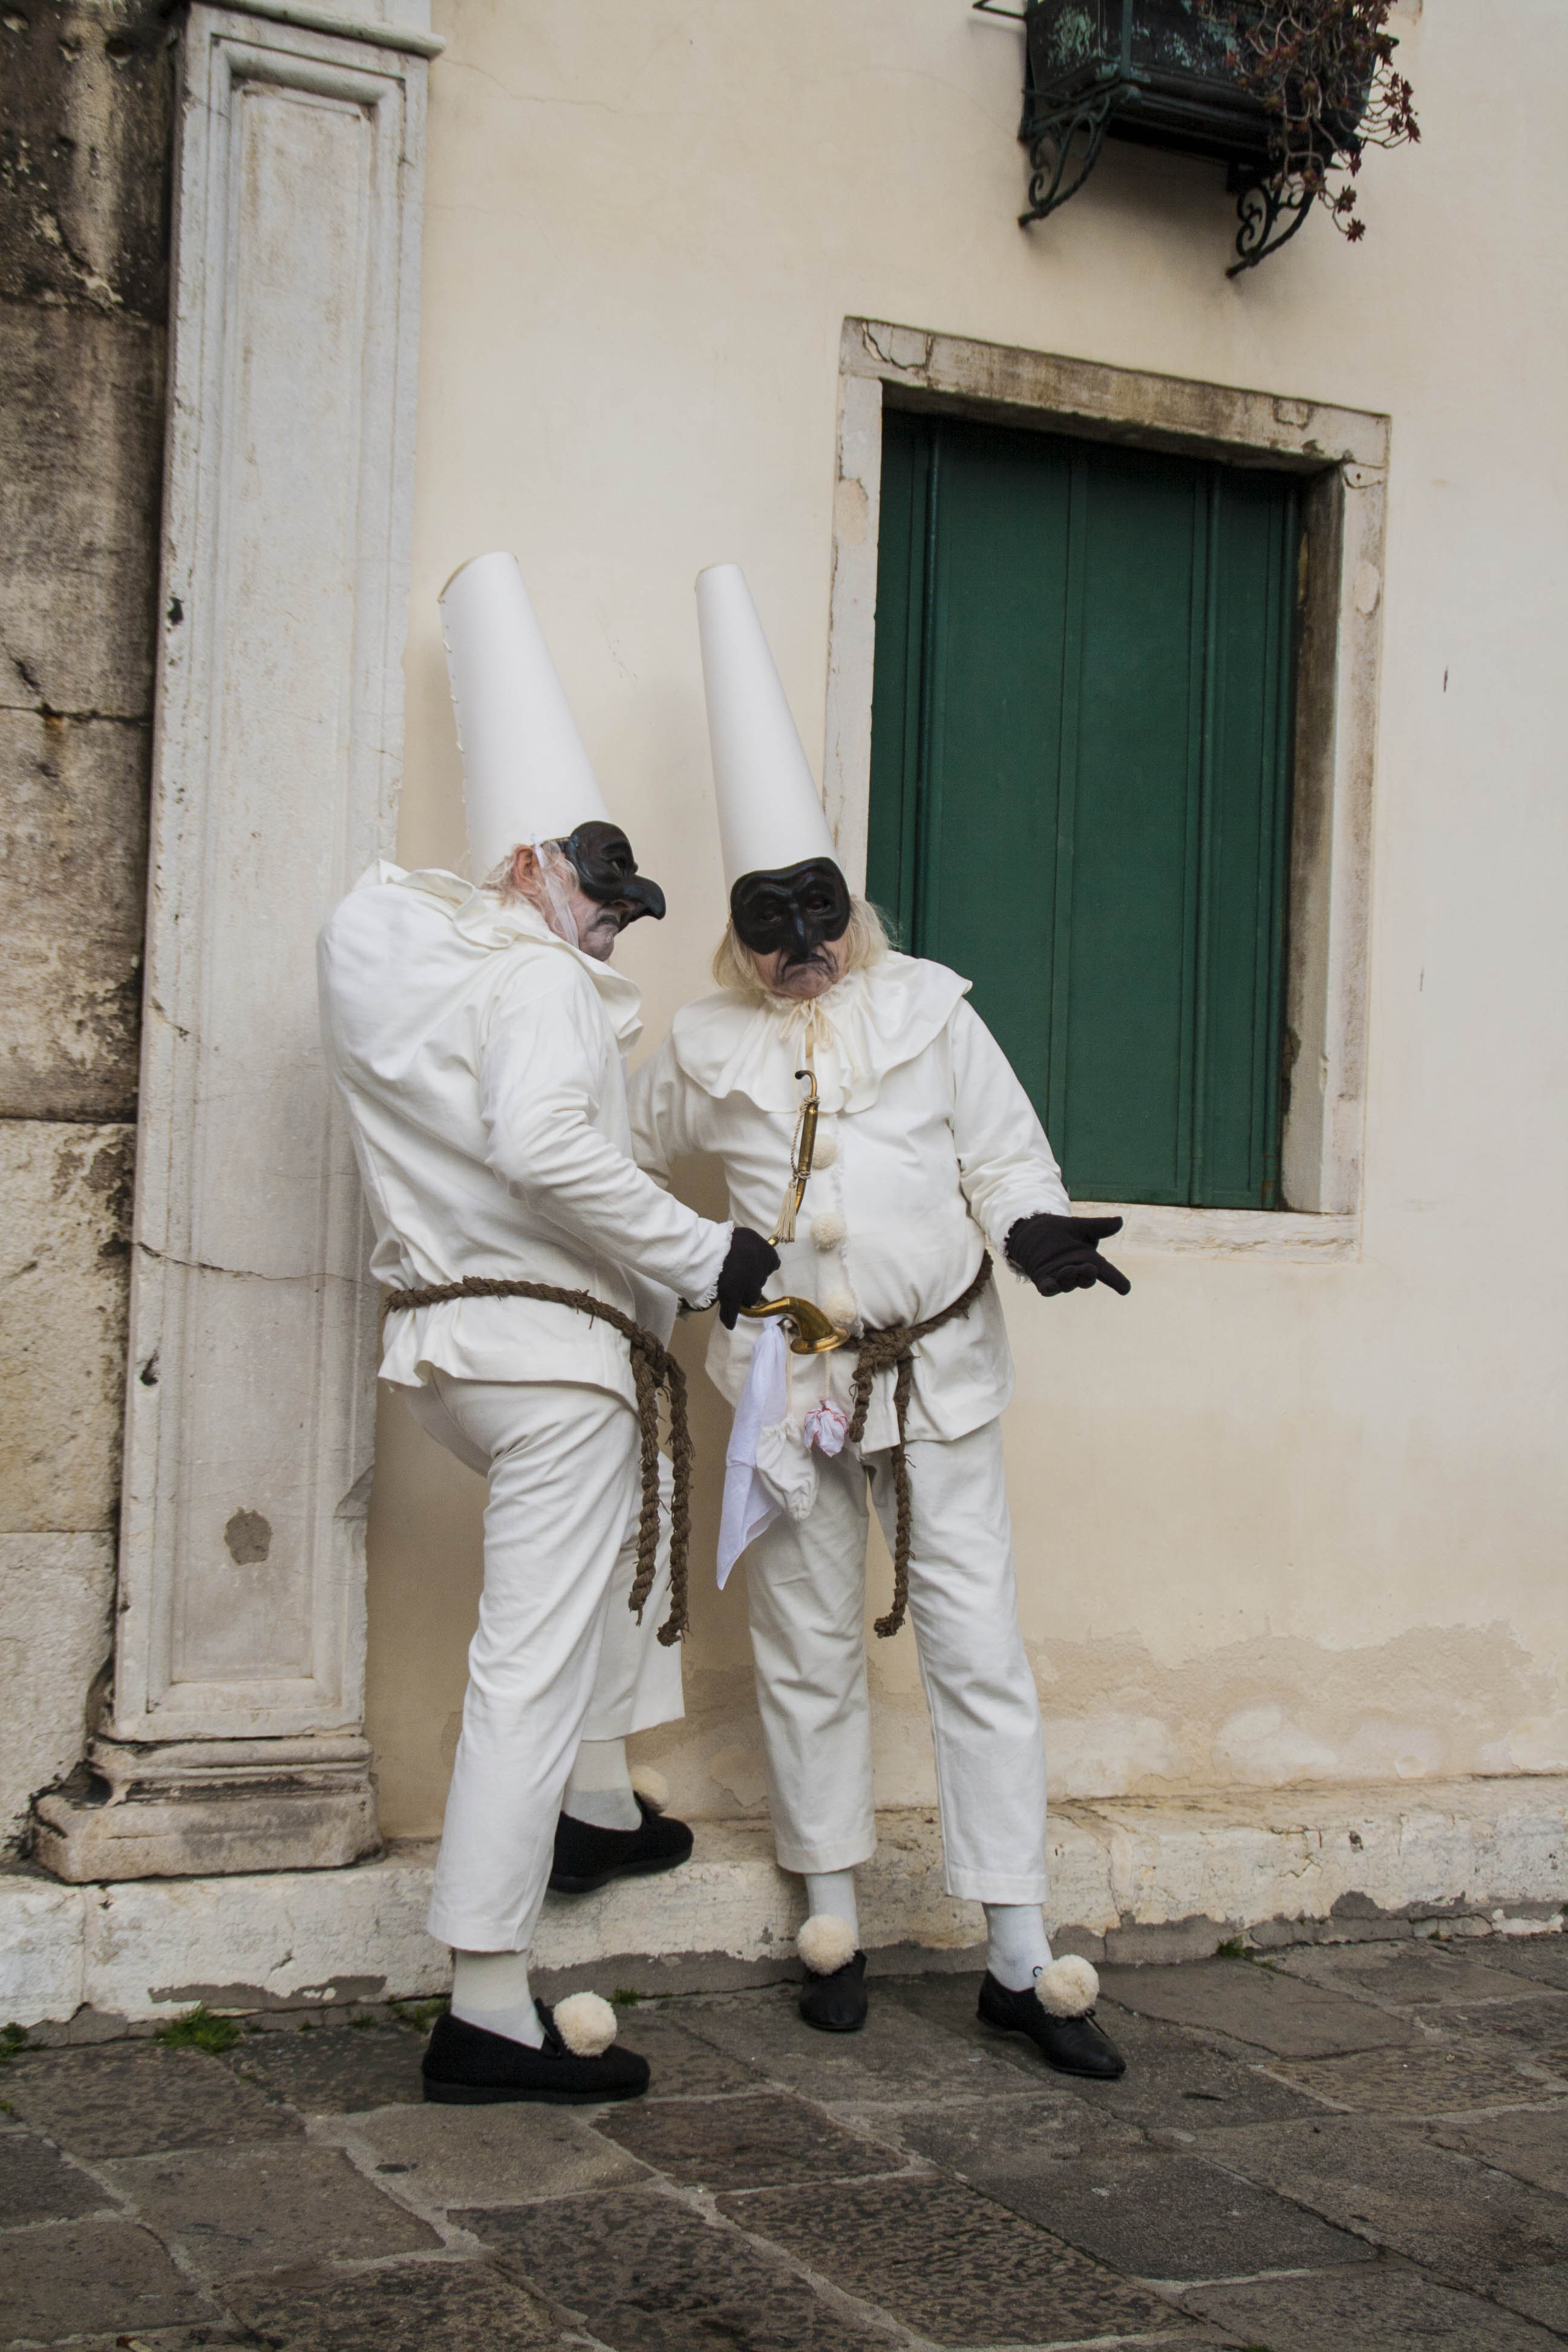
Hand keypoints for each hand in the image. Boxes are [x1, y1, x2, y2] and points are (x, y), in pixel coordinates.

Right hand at [717, 1226, 781, 1327]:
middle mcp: (760, 1271)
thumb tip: (766, 1259)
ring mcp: (747, 1285)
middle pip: (760, 1281)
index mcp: (767, 1253)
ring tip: (729, 1289)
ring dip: (743, 1297)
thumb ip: (754, 1247)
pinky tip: (730, 1323)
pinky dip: (730, 1317)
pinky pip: (733, 1310)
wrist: (710, 1245)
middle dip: (751, 1281)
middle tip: (737, 1274)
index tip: (751, 1264)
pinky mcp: (733, 1295)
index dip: (761, 1266)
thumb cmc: (726, 1238)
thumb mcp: (746, 1236)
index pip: (772, 1264)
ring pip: (751, 1297)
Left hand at [1006, 1212, 1130, 1297]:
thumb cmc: (1063, 1231)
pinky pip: (1048, 1288)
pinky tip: (1049, 1287)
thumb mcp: (1081, 1226)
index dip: (1117, 1281)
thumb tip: (1119, 1221)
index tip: (1125, 1288)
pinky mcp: (1043, 1279)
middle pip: (1086, 1280)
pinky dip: (1049, 1288)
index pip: (1107, 1273)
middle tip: (1090, 1268)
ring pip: (1067, 1284)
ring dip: (1069, 1278)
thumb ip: (1099, 1226)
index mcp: (1090, 1260)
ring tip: (1068, 1269)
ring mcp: (1060, 1277)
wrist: (1035, 1231)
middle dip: (1088, 1275)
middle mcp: (1077, 1272)